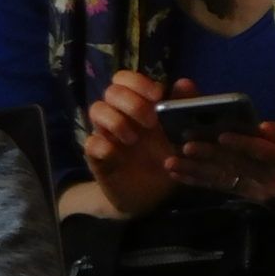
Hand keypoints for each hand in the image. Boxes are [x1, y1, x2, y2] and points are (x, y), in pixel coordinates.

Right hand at [79, 71, 186, 217]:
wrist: (154, 196)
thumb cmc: (167, 158)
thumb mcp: (182, 135)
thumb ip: (184, 109)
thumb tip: (185, 82)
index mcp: (139, 106)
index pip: (125, 80)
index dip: (137, 82)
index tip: (157, 95)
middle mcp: (120, 115)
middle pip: (111, 91)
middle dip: (132, 103)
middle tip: (151, 123)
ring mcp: (106, 135)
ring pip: (96, 110)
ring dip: (116, 121)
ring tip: (133, 140)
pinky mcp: (98, 157)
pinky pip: (89, 143)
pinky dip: (101, 145)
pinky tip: (116, 154)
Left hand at [172, 120, 274, 208]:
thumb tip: (263, 127)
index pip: (264, 152)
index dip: (242, 143)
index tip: (221, 135)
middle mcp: (272, 180)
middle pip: (238, 165)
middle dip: (209, 154)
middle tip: (184, 144)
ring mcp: (260, 192)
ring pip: (224, 178)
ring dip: (196, 171)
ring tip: (172, 163)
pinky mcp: (251, 198)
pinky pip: (222, 188)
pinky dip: (199, 181)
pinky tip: (179, 175)